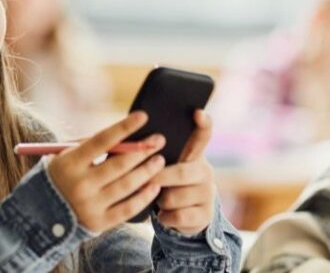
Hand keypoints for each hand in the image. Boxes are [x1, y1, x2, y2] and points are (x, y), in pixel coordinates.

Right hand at [48, 112, 167, 232]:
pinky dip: (145, 197)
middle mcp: (80, 184)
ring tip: (159, 160)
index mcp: (69, 163)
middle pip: (119, 164)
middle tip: (159, 140)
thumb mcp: (66, 156)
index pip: (101, 141)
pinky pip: (128, 209)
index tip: (143, 116)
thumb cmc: (62, 176)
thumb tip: (127, 135)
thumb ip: (92, 145)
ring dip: (148, 170)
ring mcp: (90, 205)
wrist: (43, 213)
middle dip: (143, 150)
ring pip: (127, 185)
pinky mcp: (99, 222)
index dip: (124, 127)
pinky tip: (155, 186)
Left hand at [154, 109, 216, 235]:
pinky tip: (164, 214)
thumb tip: (122, 138)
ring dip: (159, 200)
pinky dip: (164, 217)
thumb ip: (150, 153)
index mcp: (193, 154)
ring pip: (174, 197)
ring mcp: (207, 193)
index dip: (202, 124)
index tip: (197, 112)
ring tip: (158, 199)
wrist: (184, 216)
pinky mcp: (205, 214)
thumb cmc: (164, 183)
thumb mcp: (162, 167)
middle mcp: (205, 171)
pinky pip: (178, 216)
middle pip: (180, 172)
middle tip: (147, 180)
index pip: (202, 135)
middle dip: (158, 178)